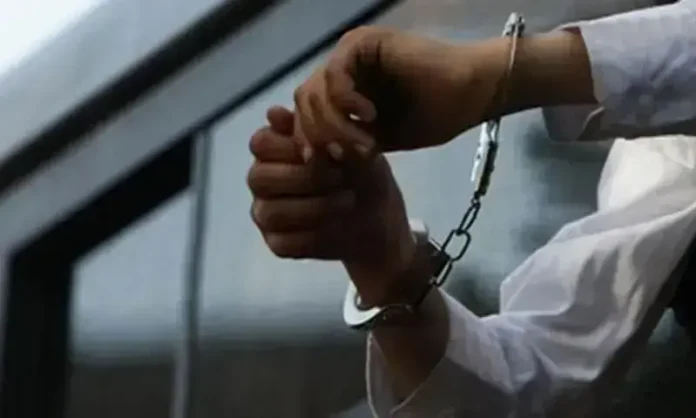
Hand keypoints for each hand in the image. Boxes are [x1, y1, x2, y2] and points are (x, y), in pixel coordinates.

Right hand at [248, 107, 417, 303]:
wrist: (379, 217)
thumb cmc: (362, 173)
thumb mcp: (352, 147)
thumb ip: (317, 130)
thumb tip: (274, 113)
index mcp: (273, 149)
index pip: (260, 143)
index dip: (290, 147)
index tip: (327, 151)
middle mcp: (262, 180)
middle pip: (259, 177)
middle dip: (303, 177)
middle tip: (340, 176)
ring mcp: (266, 213)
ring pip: (271, 212)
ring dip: (313, 207)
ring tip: (348, 199)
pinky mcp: (277, 243)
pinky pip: (284, 243)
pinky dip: (315, 235)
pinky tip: (339, 225)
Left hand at [292, 26, 509, 157]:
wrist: (469, 94)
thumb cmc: (431, 117)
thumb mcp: (378, 140)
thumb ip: (345, 145)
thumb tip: (313, 158)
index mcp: (341, 90)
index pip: (305, 114)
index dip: (307, 139)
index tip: (322, 163)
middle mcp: (340, 68)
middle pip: (304, 103)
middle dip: (321, 136)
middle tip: (348, 155)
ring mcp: (348, 53)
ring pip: (315, 92)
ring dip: (336, 125)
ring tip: (366, 142)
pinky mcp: (362, 43)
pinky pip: (334, 75)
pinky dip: (346, 101)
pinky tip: (369, 115)